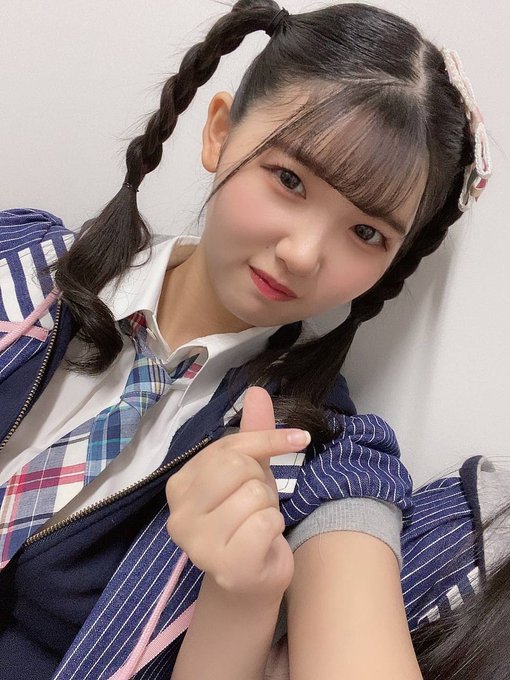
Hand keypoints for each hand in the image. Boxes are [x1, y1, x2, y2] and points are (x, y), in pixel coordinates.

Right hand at [166, 387, 309, 598]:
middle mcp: (179, 514)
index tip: (300, 438)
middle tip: (258, 503)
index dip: (268, 440)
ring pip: (255, 495)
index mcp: (180, 486)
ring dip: (269, 508)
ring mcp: (197, 544)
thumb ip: (252, 433)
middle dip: (261, 481)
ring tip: (258, 525)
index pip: (228, 447)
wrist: (252, 578)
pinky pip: (265, 523)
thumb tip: (257, 390)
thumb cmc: (247, 520)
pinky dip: (275, 529)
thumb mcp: (251, 472)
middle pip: (238, 466)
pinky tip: (263, 543)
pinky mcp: (224, 565)